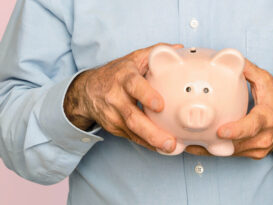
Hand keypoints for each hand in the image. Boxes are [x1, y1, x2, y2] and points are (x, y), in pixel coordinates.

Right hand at [64, 43, 183, 152]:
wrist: (87, 91)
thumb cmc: (116, 73)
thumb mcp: (133, 59)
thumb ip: (156, 53)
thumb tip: (179, 50)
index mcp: (123, 78)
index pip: (134, 86)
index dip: (146, 95)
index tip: (160, 105)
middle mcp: (116, 98)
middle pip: (133, 117)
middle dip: (152, 131)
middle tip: (170, 142)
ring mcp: (114, 116)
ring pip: (132, 132)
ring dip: (152, 142)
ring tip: (170, 148)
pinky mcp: (115, 128)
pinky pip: (133, 138)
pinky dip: (148, 145)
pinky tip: (162, 149)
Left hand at [185, 60, 272, 158]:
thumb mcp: (267, 81)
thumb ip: (248, 70)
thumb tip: (229, 57)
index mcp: (267, 117)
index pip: (252, 126)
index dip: (236, 130)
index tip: (220, 131)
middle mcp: (264, 136)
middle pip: (236, 144)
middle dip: (213, 144)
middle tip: (190, 140)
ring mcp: (259, 148)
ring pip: (232, 153)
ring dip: (212, 150)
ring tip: (190, 144)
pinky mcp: (255, 154)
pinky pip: (234, 154)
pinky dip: (219, 151)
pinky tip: (202, 146)